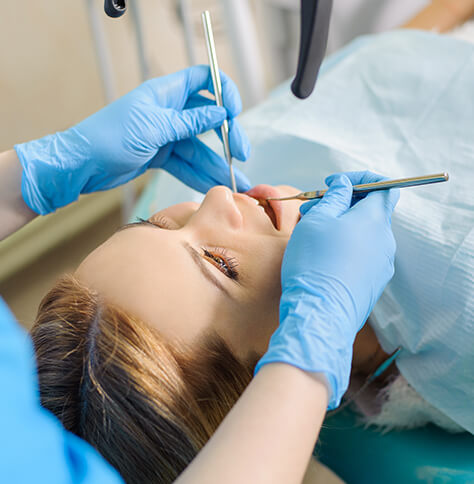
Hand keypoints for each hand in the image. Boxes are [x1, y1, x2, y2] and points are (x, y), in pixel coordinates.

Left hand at [15, 66, 250, 214]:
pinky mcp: (161, 155)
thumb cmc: (110, 137)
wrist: (83, 164)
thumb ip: (189, 122)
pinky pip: (186, 164)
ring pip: (199, 148)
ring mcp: (166, 135)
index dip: (223, 92)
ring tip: (236, 183)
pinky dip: (199, 175)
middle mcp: (169, 112)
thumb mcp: (154, 127)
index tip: (234, 112)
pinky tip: (214, 185)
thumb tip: (221, 113)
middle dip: (227, 137)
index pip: (203, 81)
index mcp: (166, 93)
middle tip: (242, 155)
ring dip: (217, 164)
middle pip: (208, 119)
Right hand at [255, 171, 398, 408]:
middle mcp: (385, 241)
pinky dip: (345, 247)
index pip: (384, 186)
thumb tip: (345, 185)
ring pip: (364, 234)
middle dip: (342, 204)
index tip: (334, 183)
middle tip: (313, 208)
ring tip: (312, 233)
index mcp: (375, 220)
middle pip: (370, 211)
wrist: (320, 312)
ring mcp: (382, 264)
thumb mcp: (318, 220)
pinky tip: (322, 256)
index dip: (360, 180)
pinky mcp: (373, 283)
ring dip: (341, 226)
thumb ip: (335, 197)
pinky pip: (362, 255)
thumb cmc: (315, 262)